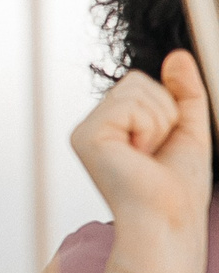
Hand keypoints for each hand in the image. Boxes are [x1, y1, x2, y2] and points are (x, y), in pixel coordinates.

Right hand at [71, 50, 212, 246]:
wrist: (168, 218)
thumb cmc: (178, 185)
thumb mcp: (189, 129)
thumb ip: (185, 92)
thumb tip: (178, 54)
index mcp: (110, 125)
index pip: (140, 83)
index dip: (166, 108)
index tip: (161, 146)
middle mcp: (90, 125)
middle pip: (137, 81)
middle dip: (164, 112)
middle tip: (155, 151)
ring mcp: (84, 130)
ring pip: (136, 91)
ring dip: (159, 122)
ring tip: (148, 156)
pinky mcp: (86, 136)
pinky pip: (130, 106)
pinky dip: (149, 128)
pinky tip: (138, 155)